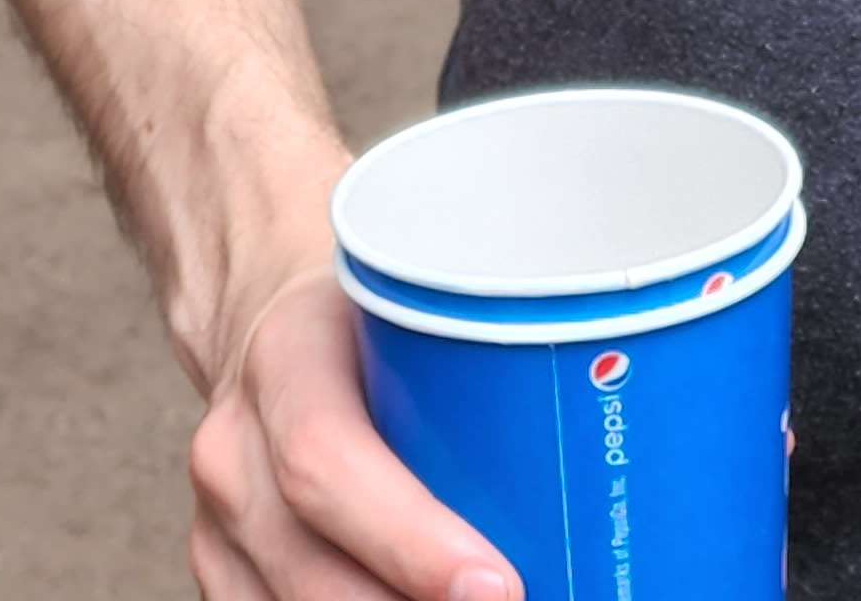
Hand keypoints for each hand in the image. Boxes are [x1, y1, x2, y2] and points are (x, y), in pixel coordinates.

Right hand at [188, 263, 518, 600]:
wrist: (264, 313)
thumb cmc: (369, 308)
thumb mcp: (416, 289)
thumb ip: (493, 337)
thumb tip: (641, 376)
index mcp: (286, 360)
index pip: (328, 464)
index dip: (411, 541)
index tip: (501, 587)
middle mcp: (235, 453)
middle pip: (312, 572)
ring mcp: (219, 529)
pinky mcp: (225, 577)